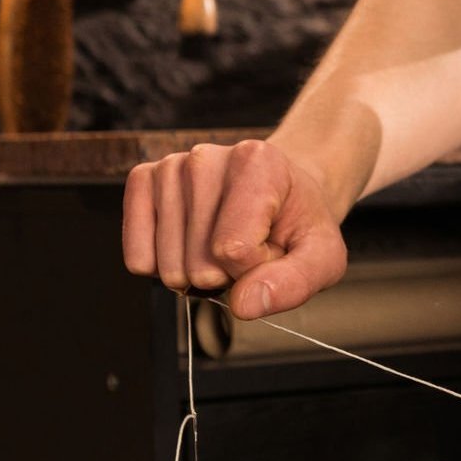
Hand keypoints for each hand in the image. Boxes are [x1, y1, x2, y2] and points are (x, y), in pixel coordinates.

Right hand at [121, 138, 348, 319]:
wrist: (281, 195)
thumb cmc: (298, 225)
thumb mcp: (322, 257)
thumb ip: (294, 283)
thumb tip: (244, 304)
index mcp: (257, 161)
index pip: (234, 249)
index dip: (254, 269)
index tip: (272, 249)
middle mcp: (206, 156)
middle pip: (198, 262)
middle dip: (226, 274)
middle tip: (248, 248)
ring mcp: (170, 167)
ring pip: (168, 266)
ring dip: (197, 272)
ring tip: (223, 243)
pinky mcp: (143, 182)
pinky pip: (137, 258)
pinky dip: (163, 268)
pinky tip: (188, 247)